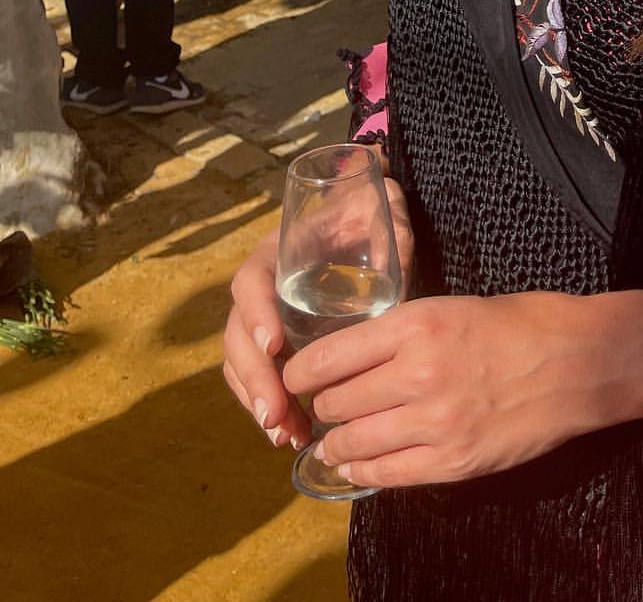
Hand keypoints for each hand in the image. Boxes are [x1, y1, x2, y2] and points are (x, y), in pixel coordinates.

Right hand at [221, 176, 413, 453]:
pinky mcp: (277, 341)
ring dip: (259, 400)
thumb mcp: (382, 219)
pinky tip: (291, 433)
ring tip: (284, 434)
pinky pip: (259, 375)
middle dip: (255, 377)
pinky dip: (269, 405)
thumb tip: (399, 283)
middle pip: (237, 334)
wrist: (361, 216)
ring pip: (242, 362)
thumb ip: (390, 244)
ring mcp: (264, 316)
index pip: (251, 281)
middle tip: (276, 413)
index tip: (273, 346)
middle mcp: (262, 285)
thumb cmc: (368, 214)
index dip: (256, 314)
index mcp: (278, 251)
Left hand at [284, 291, 626, 490]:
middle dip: (323, 408)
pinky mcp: (452, 462)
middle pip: (335, 403)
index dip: (301, 373)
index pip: (328, 357)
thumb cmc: (523, 324)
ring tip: (336, 441)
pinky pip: (385, 474)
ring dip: (337, 444)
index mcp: (417, 325)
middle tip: (324, 408)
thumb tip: (356, 357)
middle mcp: (417, 374)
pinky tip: (358, 465)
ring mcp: (434, 423)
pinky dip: (363, 471)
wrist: (581, 362)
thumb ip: (403, 333)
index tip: (296, 377)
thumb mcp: (453, 307)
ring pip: (353, 443)